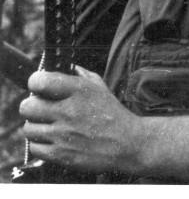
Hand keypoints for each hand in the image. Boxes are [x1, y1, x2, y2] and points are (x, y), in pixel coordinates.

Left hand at [19, 66, 141, 173]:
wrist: (128, 143)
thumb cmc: (113, 113)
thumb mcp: (100, 87)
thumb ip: (82, 75)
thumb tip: (68, 67)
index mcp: (78, 90)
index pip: (40, 81)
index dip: (35, 83)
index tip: (39, 87)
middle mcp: (68, 110)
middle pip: (27, 107)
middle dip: (31, 107)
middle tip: (40, 110)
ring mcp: (64, 134)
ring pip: (28, 129)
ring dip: (35, 127)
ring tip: (46, 127)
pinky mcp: (62, 155)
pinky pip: (35, 148)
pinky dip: (40, 145)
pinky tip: (51, 141)